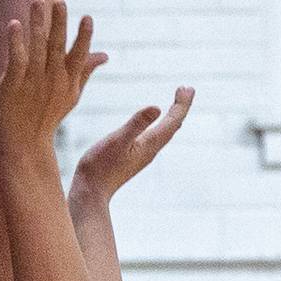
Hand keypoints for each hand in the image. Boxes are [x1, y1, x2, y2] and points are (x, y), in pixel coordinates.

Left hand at [0, 0, 106, 157]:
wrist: (25, 143)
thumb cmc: (47, 116)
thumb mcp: (72, 94)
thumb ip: (85, 71)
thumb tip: (104, 54)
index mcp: (68, 81)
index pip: (78, 55)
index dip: (83, 36)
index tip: (87, 17)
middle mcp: (53, 80)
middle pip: (57, 46)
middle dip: (59, 23)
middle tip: (60, 1)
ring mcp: (33, 82)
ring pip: (37, 48)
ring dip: (37, 24)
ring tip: (37, 2)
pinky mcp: (13, 85)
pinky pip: (16, 60)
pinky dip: (15, 41)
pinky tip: (13, 24)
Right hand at [69, 88, 194, 205]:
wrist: (91, 192)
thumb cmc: (100, 166)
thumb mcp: (117, 140)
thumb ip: (136, 124)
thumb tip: (157, 107)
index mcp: (150, 143)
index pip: (173, 120)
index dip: (182, 104)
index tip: (188, 88)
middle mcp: (151, 149)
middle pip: (173, 125)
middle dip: (180, 107)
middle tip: (187, 89)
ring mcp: (143, 154)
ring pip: (165, 133)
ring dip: (172, 117)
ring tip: (176, 104)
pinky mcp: (134, 157)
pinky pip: (155, 138)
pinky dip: (160, 126)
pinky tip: (154, 127)